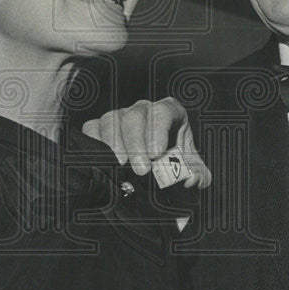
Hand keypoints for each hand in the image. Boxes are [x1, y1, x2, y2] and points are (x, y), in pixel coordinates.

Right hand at [82, 97, 211, 187]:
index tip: (156, 155)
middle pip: (134, 117)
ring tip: (120, 168)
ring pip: (110, 120)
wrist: (157, 170)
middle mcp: (142, 109)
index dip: (158, 131)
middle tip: (141, 170)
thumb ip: (198, 174)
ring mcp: (119, 116)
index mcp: (168, 112)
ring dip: (114, 145)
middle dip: (135, 144)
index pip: (162, 113)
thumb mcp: (191, 169)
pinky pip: (91, 127)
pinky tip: (100, 160)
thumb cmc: (175, 163)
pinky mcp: (100, 127)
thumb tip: (190, 180)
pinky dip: (93, 142)